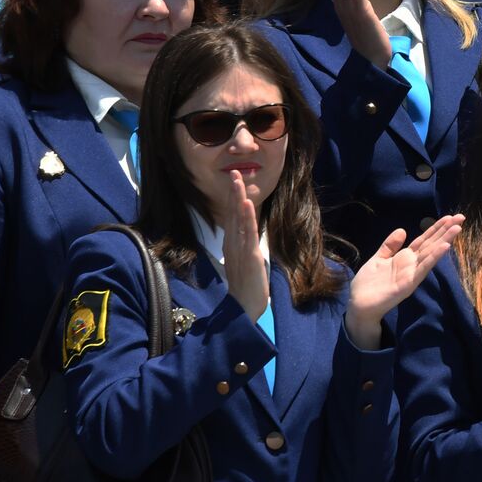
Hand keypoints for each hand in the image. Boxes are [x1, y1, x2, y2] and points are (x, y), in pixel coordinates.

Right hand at [223, 171, 269, 321]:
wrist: (243, 308)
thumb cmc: (244, 286)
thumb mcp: (242, 261)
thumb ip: (240, 246)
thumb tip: (241, 234)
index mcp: (231, 244)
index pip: (232, 216)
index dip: (233, 198)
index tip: (234, 181)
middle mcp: (232, 243)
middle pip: (232, 214)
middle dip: (234, 193)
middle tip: (234, 173)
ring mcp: (240, 249)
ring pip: (238, 220)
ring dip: (238, 200)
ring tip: (238, 182)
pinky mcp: (250, 256)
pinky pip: (247, 234)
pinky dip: (247, 218)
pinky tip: (246, 204)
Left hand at [347, 215, 464, 348]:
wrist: (359, 305)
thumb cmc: (368, 285)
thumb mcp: (378, 259)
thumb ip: (390, 246)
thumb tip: (402, 230)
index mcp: (405, 258)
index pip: (424, 240)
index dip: (436, 228)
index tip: (449, 217)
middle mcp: (412, 265)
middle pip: (431, 244)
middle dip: (446, 231)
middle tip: (461, 217)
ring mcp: (412, 274)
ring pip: (431, 254)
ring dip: (444, 241)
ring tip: (457, 229)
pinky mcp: (408, 284)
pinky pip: (423, 269)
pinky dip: (434, 258)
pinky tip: (444, 247)